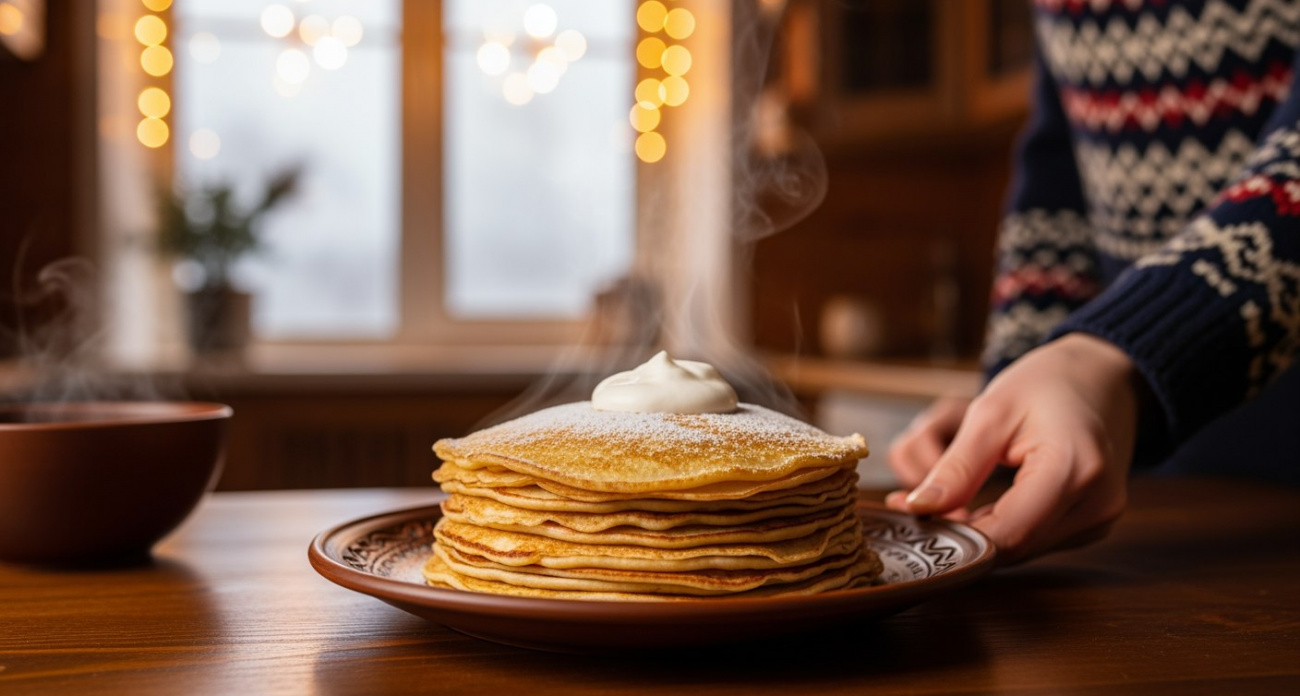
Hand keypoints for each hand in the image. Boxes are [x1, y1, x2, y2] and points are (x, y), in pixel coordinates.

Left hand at [885, 334, 1144, 563]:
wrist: (1100, 377)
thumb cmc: (1047, 383)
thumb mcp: (991, 413)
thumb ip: (957, 467)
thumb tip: (920, 508)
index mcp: (1074, 470)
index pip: (1007, 534)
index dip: (954, 535)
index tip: (910, 516)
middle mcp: (1096, 504)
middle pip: (1013, 547)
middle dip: (960, 534)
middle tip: (911, 505)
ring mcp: (1099, 518)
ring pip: (1022, 548)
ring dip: (978, 534)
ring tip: (940, 502)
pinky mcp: (1092, 523)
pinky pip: (1035, 539)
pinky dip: (1000, 528)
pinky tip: (973, 507)